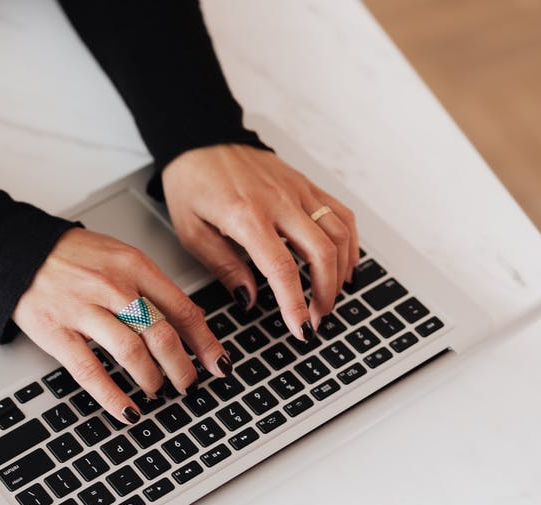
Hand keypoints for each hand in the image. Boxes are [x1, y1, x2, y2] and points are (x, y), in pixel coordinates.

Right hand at [12, 228, 227, 424]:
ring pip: (132, 354)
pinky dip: (113, 396)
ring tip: (157, 390)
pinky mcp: (58, 333)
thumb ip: (151, 286)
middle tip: (188, 383)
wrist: (18, 251)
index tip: (217, 362)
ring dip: (152, 380)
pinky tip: (127, 410)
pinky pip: (91, 371)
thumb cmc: (72, 256)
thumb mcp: (120, 257)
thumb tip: (188, 319)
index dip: (205, 342)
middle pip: (162, 335)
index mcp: (134, 266)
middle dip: (182, 367)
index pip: (182, 309)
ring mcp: (84, 311)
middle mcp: (113, 287)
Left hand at [162, 144, 358, 339]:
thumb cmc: (191, 183)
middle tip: (316, 319)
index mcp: (247, 216)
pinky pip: (340, 213)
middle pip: (321, 253)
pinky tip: (344, 263)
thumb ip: (224, 266)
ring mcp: (297, 190)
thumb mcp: (192, 232)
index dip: (296, 304)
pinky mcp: (306, 183)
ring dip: (340, 271)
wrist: (200, 139)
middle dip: (325, 293)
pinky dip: (349, 242)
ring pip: (338, 234)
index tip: (302, 328)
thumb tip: (250, 298)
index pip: (282, 268)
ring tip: (329, 297)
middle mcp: (279, 201)